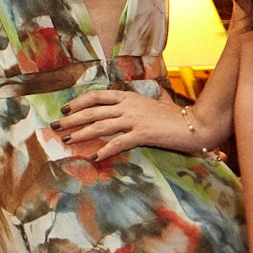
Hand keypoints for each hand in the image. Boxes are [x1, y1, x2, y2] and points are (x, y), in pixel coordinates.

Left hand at [57, 88, 215, 160]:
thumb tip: (133, 103)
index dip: (79, 102)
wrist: (197, 125)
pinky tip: (95, 157)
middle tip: (55, 127)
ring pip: (101, 125)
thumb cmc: (176, 117)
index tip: (65, 109)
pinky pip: (119, 142)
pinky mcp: (144, 134)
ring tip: (67, 141)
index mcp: (129, 96)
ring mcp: (135, 119)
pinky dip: (105, 149)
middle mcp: (129, 105)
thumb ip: (140, 104)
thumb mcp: (154, 105)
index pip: (97, 96)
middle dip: (71, 119)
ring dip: (81, 134)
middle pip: (93, 111)